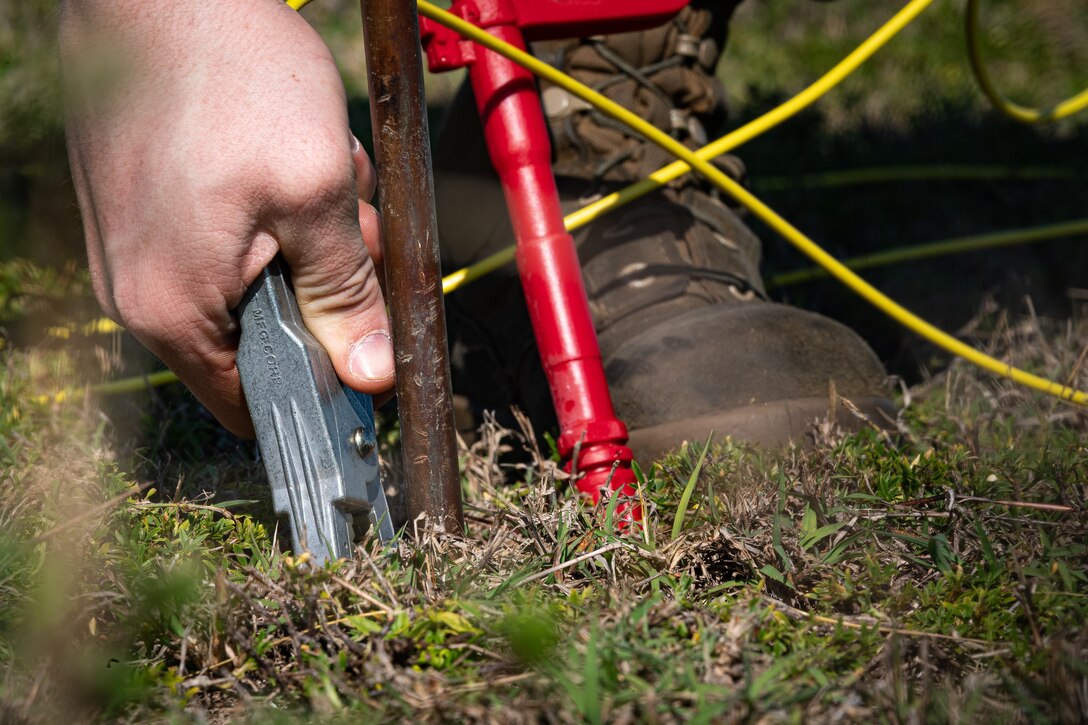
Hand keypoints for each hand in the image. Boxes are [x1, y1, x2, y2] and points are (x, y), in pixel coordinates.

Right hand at [61, 0, 391, 435]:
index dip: (322, 387)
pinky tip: (288, 160)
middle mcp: (139, 292)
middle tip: (353, 227)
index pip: (255, 404)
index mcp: (174, 309)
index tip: (368, 349)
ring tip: (322, 174)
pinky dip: (271, 212)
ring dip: (306, 239)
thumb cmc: (231, 76)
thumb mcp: (315, 194)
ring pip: (253, 281)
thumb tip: (371, 375)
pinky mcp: (141, 209)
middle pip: (263, 336)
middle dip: (325, 287)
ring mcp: (134, 248)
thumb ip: (344, 294)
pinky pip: (224, 241)